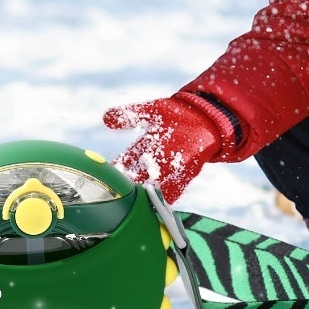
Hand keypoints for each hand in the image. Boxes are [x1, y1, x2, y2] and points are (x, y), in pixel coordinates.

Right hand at [104, 93, 232, 204]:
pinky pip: (178, 185)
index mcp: (144, 147)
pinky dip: (172, 192)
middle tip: (122, 190)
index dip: (117, 168)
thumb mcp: (151, 110)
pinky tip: (167, 199)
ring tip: (141, 196)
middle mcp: (155, 160)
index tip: (107, 174)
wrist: (203, 115)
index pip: (125, 161)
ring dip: (149, 189)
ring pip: (156, 181)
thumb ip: (130, 115)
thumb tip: (105, 118)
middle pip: (139, 174)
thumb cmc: (176, 112)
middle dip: (131, 182)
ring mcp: (171, 167)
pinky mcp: (188, 171)